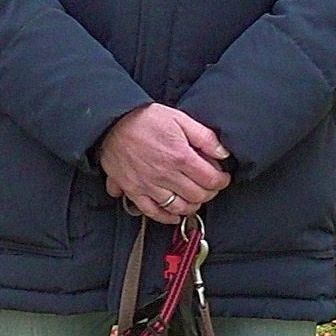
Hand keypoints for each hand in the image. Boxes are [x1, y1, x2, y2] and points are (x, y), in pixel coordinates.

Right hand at [98, 104, 231, 224]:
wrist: (112, 122)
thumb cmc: (145, 118)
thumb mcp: (180, 118)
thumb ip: (205, 137)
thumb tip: (223, 153)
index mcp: (179, 156)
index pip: (210, 179)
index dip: (222, 181)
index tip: (222, 178)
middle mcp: (165, 174)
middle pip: (197, 195)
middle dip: (210, 192)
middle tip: (210, 186)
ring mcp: (148, 185)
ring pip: (179, 207)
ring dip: (192, 205)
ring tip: (195, 197)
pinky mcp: (134, 190)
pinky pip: (153, 212)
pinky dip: (167, 217)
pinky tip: (175, 213)